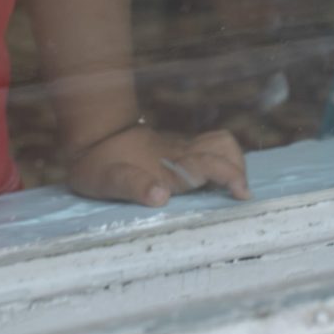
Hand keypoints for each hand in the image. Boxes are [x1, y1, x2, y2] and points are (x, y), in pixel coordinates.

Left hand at [65, 123, 251, 207]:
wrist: (92, 137)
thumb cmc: (97, 165)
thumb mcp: (106, 180)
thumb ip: (133, 185)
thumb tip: (161, 196)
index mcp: (169, 164)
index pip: (209, 163)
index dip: (229, 175)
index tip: (241, 193)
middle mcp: (181, 153)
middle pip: (223, 147)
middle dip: (239, 169)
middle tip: (240, 194)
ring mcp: (182, 148)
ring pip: (220, 143)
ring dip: (234, 161)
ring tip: (234, 186)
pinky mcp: (180, 148)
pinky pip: (211, 147)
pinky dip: (224, 160)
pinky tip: (219, 178)